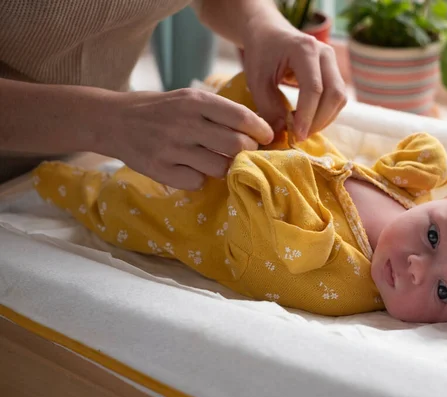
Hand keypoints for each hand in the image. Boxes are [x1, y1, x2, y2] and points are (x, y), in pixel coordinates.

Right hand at [103, 88, 273, 189]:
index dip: (261, 130)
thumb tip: (259, 131)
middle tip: (245, 152)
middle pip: (236, 145)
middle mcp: (184, 122)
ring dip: (224, 167)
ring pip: (220, 167)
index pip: (241, 117)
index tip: (267, 137)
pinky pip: (197, 182)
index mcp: (194, 100)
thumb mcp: (188, 98)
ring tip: (214, 160)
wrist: (113, 120)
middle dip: (248, 151)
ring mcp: (171, 147)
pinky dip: (199, 178)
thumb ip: (219, 112)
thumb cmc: (161, 109)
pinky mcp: (159, 169)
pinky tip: (190, 168)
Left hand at [242, 24, 347, 140]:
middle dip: (319, 120)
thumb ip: (268, 107)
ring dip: (324, 119)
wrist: (269, 34)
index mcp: (304, 50)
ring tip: (302, 129)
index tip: (297, 135)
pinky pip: (337, 98)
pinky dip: (325, 114)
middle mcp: (325, 53)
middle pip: (334, 94)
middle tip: (300, 136)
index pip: (314, 88)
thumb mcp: (256, 80)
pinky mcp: (334, 72)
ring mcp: (332, 62)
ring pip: (339, 98)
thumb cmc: (261, 54)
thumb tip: (282, 133)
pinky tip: (307, 120)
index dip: (307, 116)